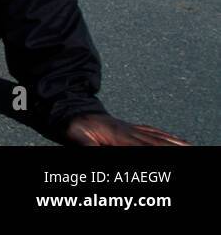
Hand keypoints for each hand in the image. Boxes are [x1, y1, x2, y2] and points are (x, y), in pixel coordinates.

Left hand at [64, 113, 188, 145]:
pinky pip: (152, 131)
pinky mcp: (129, 127)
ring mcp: (131, 129)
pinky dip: (167, 136)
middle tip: (194, 151)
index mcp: (120, 137)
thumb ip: (89, 148)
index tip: (177, 155)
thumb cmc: (72, 125)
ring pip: (160, 138)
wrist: (70, 109)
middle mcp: (130, 132)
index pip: (147, 148)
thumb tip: (96, 153)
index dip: (163, 150)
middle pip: (159, 144)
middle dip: (176, 148)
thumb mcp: (77, 138)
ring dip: (177, 143)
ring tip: (192, 148)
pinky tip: (175, 139)